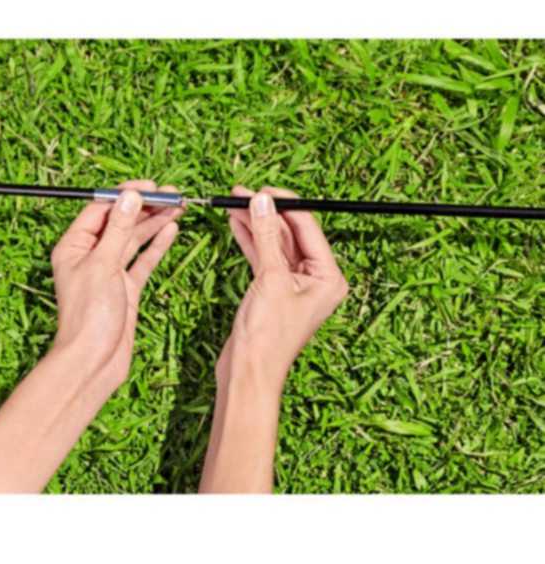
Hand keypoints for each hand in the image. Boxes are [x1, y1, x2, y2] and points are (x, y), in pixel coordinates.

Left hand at [51, 179, 181, 395]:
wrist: (94, 360)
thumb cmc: (88, 317)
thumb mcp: (103, 265)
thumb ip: (118, 229)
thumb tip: (129, 197)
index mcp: (74, 246)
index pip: (100, 209)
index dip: (125, 195)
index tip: (149, 187)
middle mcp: (91, 256)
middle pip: (120, 221)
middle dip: (145, 207)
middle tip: (172, 195)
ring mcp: (109, 271)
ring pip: (134, 238)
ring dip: (155, 222)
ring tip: (178, 207)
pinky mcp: (126, 287)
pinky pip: (143, 260)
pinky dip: (158, 245)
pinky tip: (171, 230)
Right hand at [219, 185, 348, 391]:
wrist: (248, 373)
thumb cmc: (268, 339)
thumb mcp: (270, 280)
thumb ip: (267, 237)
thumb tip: (262, 202)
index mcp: (329, 278)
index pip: (309, 228)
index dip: (286, 205)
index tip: (263, 190)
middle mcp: (316, 280)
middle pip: (292, 233)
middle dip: (267, 212)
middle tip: (244, 193)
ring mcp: (293, 285)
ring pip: (275, 244)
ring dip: (255, 224)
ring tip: (234, 204)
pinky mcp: (273, 290)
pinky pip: (264, 257)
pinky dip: (250, 241)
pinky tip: (237, 224)